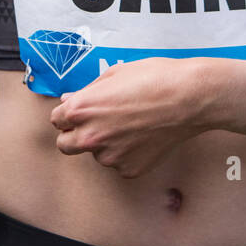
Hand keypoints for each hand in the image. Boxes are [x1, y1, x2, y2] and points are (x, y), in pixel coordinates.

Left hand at [49, 56, 208, 178]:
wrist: (189, 98)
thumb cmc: (153, 78)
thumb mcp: (114, 74)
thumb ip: (87, 91)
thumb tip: (69, 99)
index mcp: (81, 110)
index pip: (57, 120)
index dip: (69, 113)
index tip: (81, 111)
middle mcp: (90, 137)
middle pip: (65, 146)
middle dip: (74, 135)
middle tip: (96, 123)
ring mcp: (110, 157)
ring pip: (97, 154)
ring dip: (105, 143)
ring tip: (131, 124)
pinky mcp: (130, 170)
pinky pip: (120, 163)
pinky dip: (127, 153)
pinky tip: (144, 136)